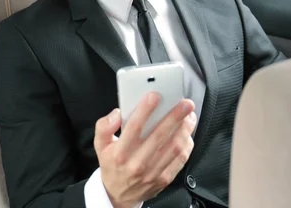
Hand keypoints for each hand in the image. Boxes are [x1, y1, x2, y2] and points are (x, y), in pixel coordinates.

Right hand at [94, 93, 195, 207]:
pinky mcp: (164, 179)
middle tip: (185, 104)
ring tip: (190, 116)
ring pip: (174, 147)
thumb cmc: (112, 165)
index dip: (144, 110)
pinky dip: (187, 144)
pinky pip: (180, 159)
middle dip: (175, 116)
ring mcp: (153, 173)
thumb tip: (116, 114)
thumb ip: (104, 127)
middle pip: (159, 136)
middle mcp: (137, 163)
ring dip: (185, 129)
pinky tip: (187, 133)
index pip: (133, 128)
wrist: (119, 194)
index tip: (154, 96)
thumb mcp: (100, 145)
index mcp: (120, 153)